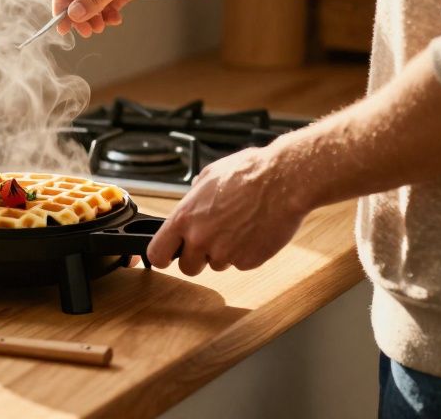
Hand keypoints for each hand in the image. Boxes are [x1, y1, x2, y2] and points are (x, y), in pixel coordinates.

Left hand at [147, 141, 306, 275]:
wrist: (283, 181)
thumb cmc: (249, 173)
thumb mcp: (209, 176)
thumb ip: (194, 197)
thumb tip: (191, 203)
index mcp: (185, 217)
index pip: (157, 253)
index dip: (162, 256)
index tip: (168, 255)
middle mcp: (200, 239)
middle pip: (188, 267)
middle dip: (198, 258)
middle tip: (213, 239)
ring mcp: (224, 253)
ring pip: (217, 265)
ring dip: (225, 252)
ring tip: (240, 226)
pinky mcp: (248, 261)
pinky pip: (241, 263)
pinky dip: (246, 252)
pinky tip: (254, 230)